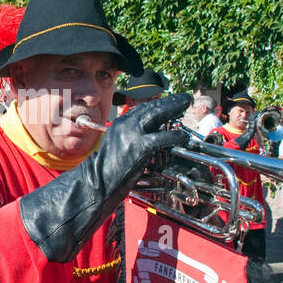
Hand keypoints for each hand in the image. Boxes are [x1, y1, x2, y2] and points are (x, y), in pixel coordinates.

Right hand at [20, 93, 191, 262]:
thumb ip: (129, 140)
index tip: (170, 102)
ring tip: (186, 107)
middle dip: (170, 101)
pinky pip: (164, 137)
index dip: (158, 104)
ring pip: (158, 115)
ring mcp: (133, 134)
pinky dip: (176, 135)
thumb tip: (147, 141)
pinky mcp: (141, 147)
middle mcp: (125, 124)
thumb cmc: (105, 172)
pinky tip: (183, 136)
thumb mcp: (116, 148)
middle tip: (184, 98)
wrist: (96, 184)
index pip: (142, 109)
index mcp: (119, 124)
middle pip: (152, 107)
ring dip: (174, 109)